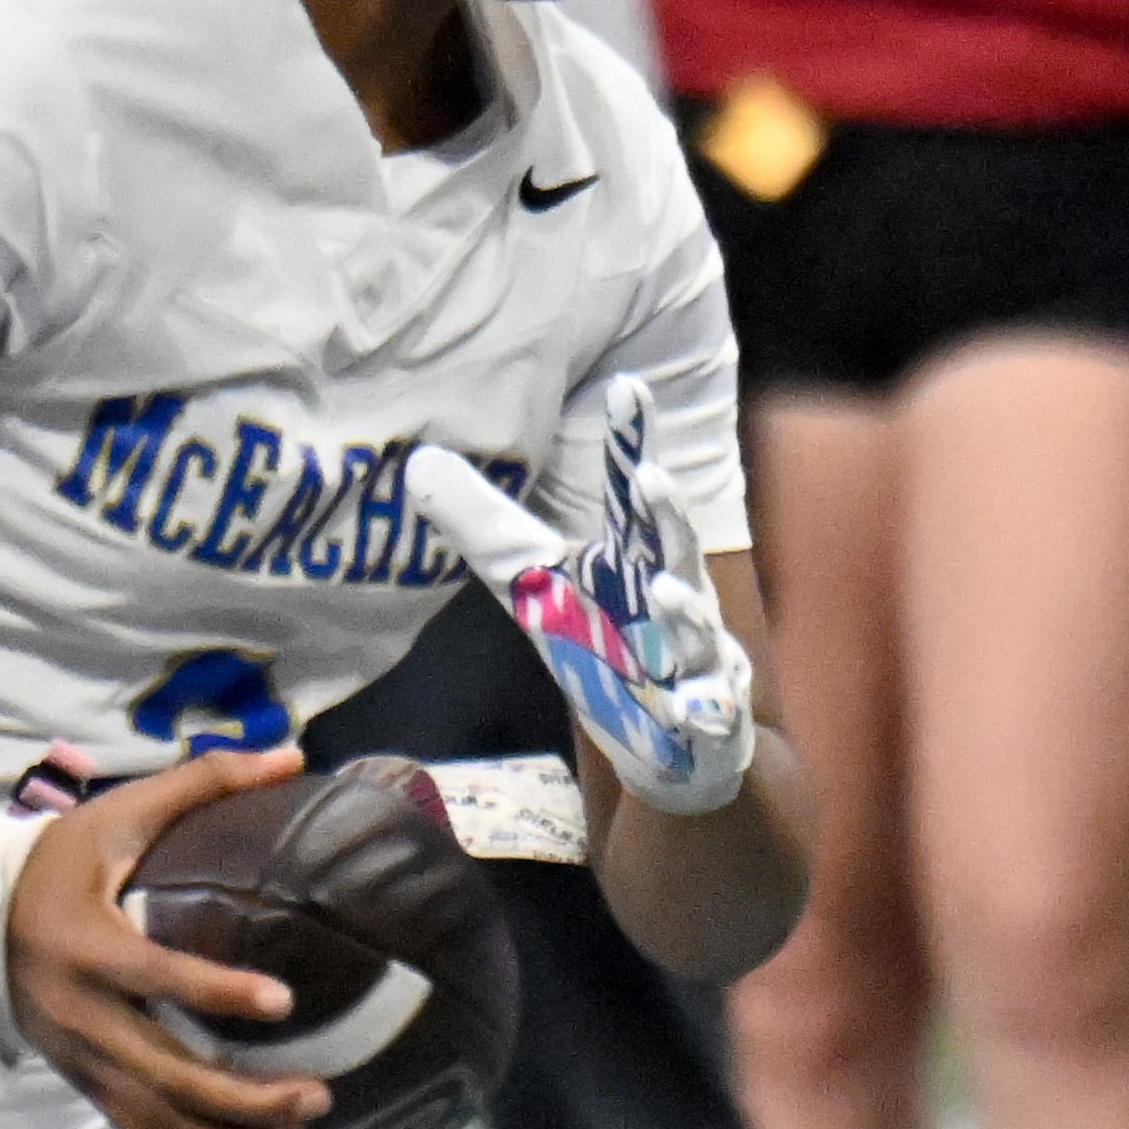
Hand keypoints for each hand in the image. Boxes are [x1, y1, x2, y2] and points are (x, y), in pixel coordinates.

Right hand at [2, 746, 332, 1128]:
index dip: (217, 992)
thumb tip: (289, 756)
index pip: (156, 978)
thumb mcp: (117, 816)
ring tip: (300, 1125)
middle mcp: (84, 1017)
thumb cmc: (56, 863)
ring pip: (163, 1123)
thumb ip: (200, 785)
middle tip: (317, 1092)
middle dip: (247, 1098)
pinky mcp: (88, 1088)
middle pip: (168, 1078)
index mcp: (88, 947)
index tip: (281, 1001)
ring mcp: (85, 1064)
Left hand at [408, 378, 756, 817]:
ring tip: (668, 592)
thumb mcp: (534, 584)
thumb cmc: (602, 642)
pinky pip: (710, 716)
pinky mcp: (706, 721)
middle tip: (650, 477)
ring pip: (696, 633)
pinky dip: (706, 711)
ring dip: (685, 614)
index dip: (630, 442)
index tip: (626, 385)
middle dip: (664, 516)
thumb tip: (418, 462)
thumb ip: (485, 527)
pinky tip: (696, 708)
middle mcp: (671, 599)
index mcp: (632, 560)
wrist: (670, 743)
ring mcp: (695, 660)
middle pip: (672, 551)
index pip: (629, 495)